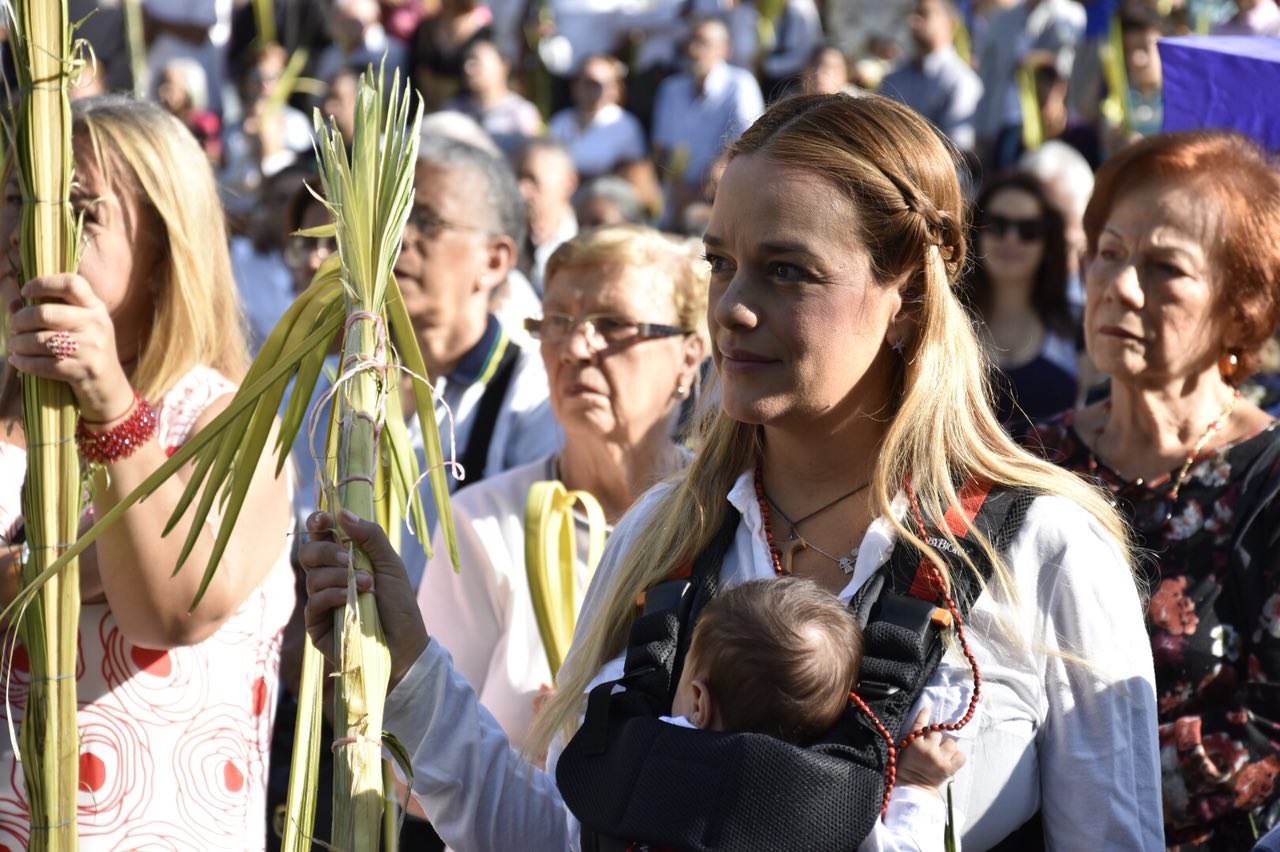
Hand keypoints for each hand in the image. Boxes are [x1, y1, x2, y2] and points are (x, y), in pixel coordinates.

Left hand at [6, 274, 132, 421]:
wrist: (109, 387)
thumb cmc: (88, 351)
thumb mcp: (80, 327)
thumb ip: (50, 311)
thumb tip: (13, 304)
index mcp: (96, 308)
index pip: (71, 284)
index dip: (44, 283)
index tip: (26, 292)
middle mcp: (97, 324)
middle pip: (46, 313)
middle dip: (20, 320)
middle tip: (13, 327)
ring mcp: (92, 348)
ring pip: (40, 341)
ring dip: (19, 344)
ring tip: (14, 346)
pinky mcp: (84, 370)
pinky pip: (44, 364)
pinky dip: (24, 363)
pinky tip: (17, 361)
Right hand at [299, 509, 427, 689]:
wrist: (404, 646)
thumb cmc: (399, 606)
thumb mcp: (391, 565)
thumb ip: (371, 537)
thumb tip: (343, 513)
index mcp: (345, 559)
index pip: (321, 535)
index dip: (318, 523)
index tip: (325, 518)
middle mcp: (330, 577)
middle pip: (309, 552)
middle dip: (326, 550)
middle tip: (348, 558)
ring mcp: (321, 600)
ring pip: (312, 576)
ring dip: (339, 575)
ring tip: (367, 584)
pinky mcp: (317, 623)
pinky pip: (315, 600)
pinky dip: (333, 594)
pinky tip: (351, 598)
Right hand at [896, 707, 966, 791]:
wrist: (914, 788)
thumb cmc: (906, 768)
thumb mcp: (904, 750)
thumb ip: (913, 738)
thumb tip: (926, 726)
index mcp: (913, 744)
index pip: (920, 725)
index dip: (924, 715)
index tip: (927, 709)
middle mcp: (928, 749)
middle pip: (938, 732)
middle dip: (937, 736)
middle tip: (934, 743)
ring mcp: (940, 759)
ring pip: (951, 743)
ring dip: (948, 746)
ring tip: (943, 752)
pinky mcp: (949, 768)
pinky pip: (961, 756)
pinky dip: (958, 756)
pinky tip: (951, 759)